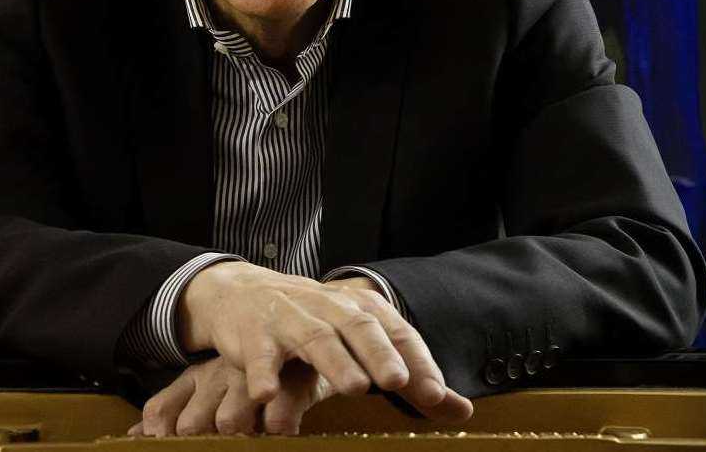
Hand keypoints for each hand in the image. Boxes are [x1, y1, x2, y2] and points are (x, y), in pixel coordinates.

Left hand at [127, 356, 331, 436]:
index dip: (159, 436)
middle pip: (192, 425)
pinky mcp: (291, 384)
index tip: (165, 446)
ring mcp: (255, 380)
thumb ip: (172, 410)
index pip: (161, 412)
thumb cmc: (250, 376)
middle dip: (200, 442)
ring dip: (235, 436)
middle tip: (217, 442)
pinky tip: (278, 431)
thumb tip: (135, 437)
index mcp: (197, 378)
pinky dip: (276, 430)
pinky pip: (276, 418)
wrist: (311, 337)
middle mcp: (219, 378)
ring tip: (249, 436)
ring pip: (229, 422)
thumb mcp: (207, 389)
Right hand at [177, 261, 472, 420]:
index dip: (418, 360)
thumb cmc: (314, 327)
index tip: (436, 393)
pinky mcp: (253, 335)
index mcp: (360, 310)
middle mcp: (329, 309)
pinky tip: (267, 394)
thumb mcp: (361, 347)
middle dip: (379, 353)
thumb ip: (409, 378)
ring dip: (335, 360)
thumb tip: (464, 411)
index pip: (397, 332)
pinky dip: (262, 373)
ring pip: (316, 337)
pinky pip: (259, 356)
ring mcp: (291, 319)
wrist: (242, 294)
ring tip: (354, 386)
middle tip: (397, 380)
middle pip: (359, 327)